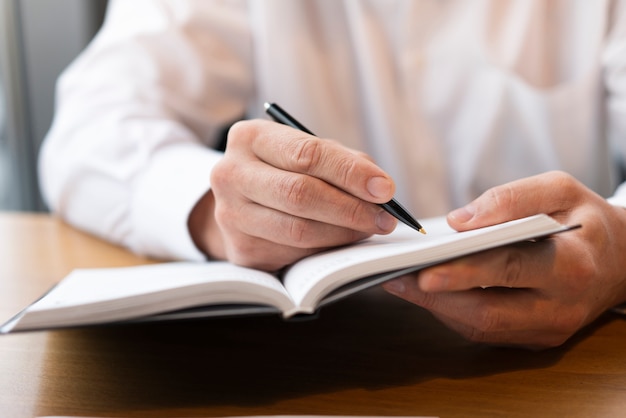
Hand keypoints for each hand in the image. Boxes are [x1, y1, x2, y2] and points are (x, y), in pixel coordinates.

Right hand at [189, 119, 397, 270]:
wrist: (238, 202)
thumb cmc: (283, 171)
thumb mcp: (306, 152)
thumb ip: (342, 162)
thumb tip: (380, 189)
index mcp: (250, 138)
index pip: (306, 154)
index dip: (350, 173)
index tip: (385, 188)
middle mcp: (231, 174)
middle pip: (300, 194)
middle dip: (351, 208)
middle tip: (384, 217)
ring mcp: (231, 215)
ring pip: (298, 230)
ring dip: (343, 233)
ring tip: (369, 229)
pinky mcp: (240, 250)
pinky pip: (293, 254)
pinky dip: (325, 250)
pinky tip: (340, 242)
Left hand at [383, 171, 625, 348]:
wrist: (620, 262)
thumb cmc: (585, 221)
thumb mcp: (560, 191)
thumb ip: (512, 199)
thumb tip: (460, 221)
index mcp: (573, 266)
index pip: (513, 269)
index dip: (466, 272)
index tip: (425, 269)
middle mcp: (560, 308)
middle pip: (489, 311)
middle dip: (437, 297)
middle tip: (396, 278)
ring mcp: (546, 330)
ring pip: (481, 327)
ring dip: (436, 307)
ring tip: (399, 281)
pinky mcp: (532, 339)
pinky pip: (484, 330)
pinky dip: (451, 311)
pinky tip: (425, 290)